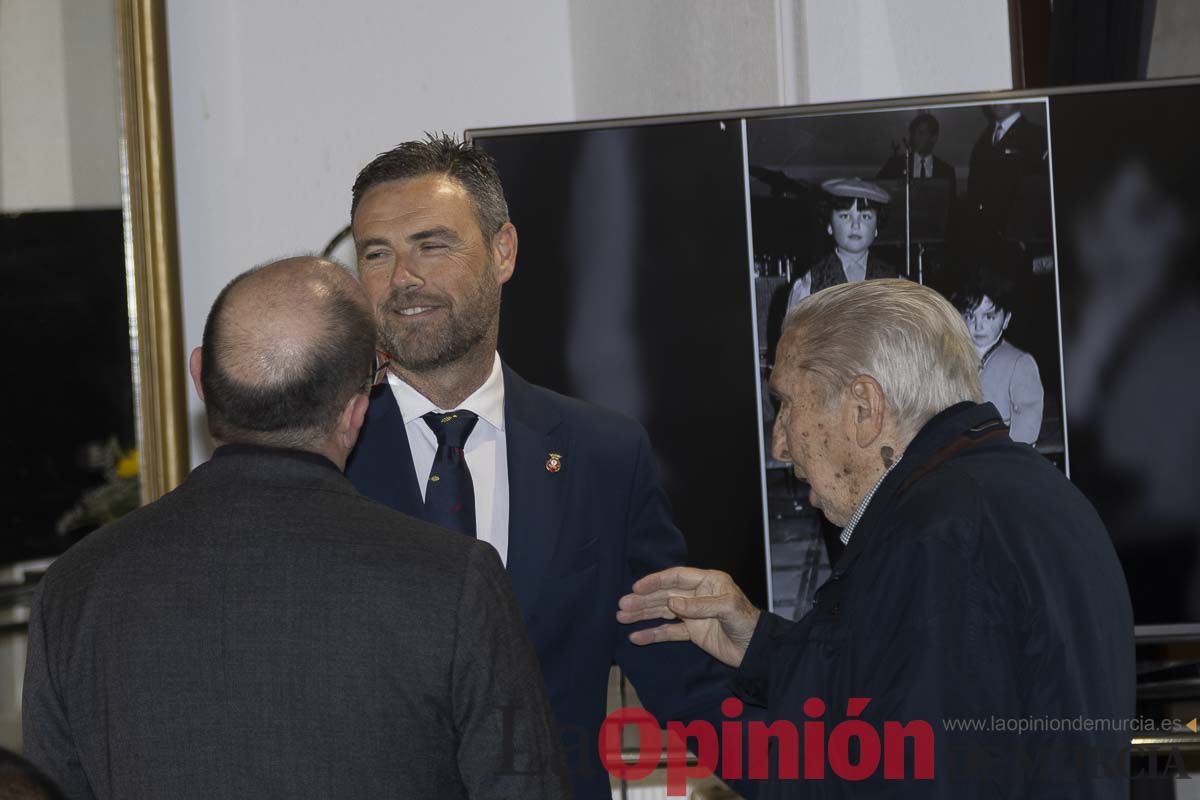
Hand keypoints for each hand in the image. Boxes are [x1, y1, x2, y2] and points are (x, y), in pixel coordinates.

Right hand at [617, 567, 760, 667]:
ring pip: (663, 611)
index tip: (637, 588)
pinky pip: (669, 631)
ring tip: (621, 616)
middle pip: (664, 594)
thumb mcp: (728, 608)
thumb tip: (671, 603)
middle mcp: (697, 595)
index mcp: (707, 581)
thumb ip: (699, 605)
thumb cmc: (747, 622)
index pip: (675, 577)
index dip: (655, 581)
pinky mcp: (693, 632)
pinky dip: (653, 633)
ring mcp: (693, 613)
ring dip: (642, 614)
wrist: (757, 650)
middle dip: (643, 600)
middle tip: (622, 605)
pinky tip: (637, 637)